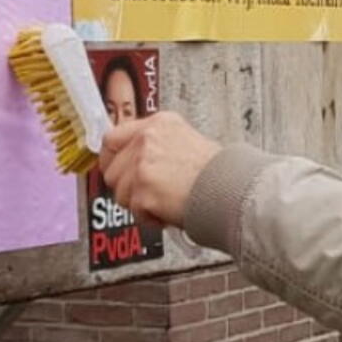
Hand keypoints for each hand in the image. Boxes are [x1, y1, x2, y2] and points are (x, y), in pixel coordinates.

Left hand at [99, 112, 222, 227]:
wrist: (231, 189)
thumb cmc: (217, 172)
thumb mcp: (185, 141)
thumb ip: (156, 147)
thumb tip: (132, 160)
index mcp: (158, 124)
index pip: (112, 137)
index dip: (110, 159)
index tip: (114, 169)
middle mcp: (147, 140)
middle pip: (112, 170)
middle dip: (126, 188)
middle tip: (147, 194)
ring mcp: (143, 165)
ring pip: (120, 193)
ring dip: (138, 204)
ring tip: (164, 202)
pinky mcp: (143, 191)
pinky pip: (135, 211)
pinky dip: (150, 217)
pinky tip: (168, 211)